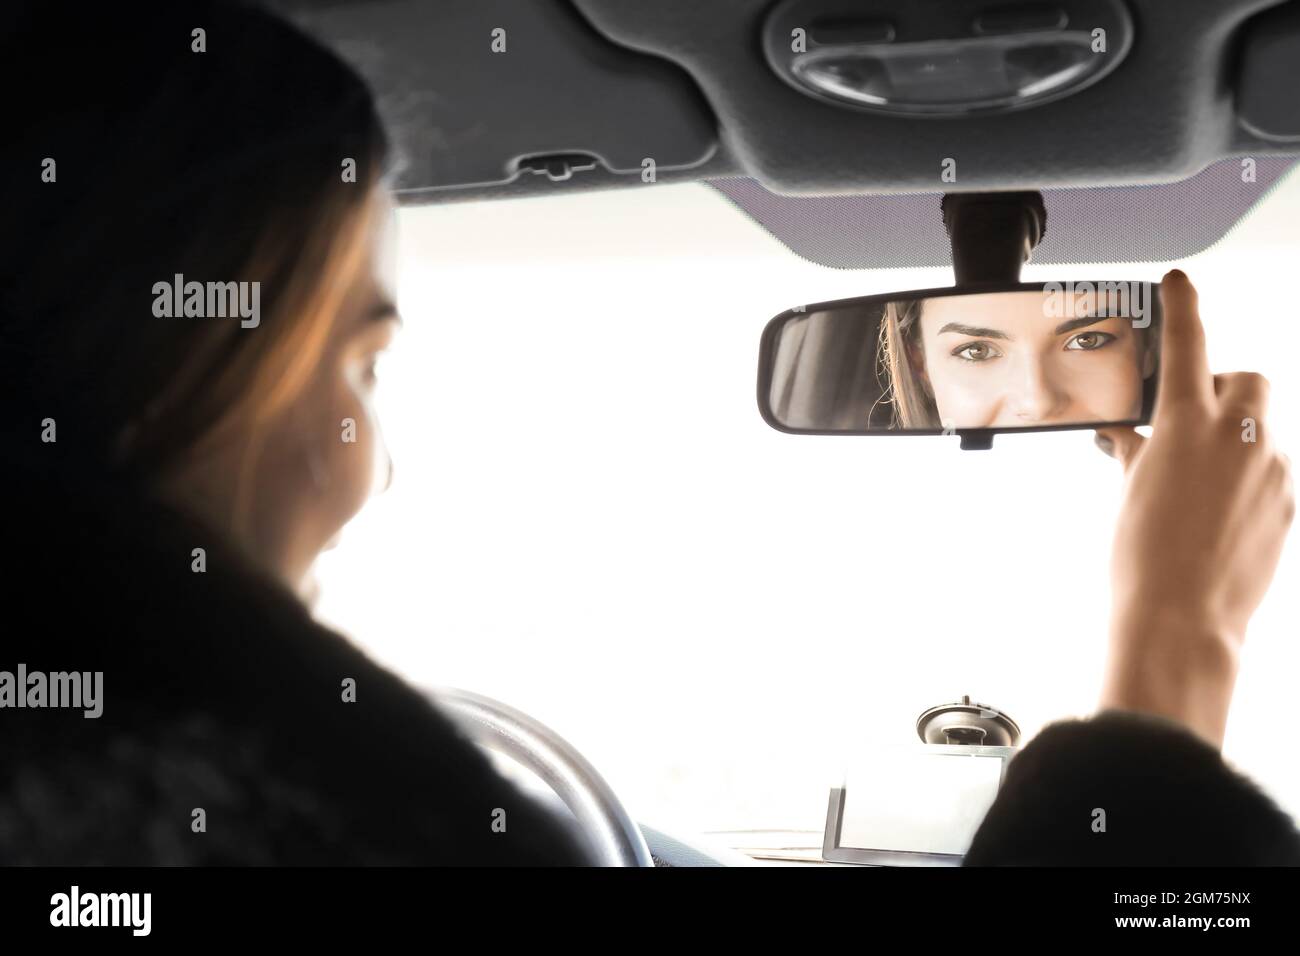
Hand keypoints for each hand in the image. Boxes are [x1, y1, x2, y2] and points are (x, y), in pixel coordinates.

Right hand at [1094, 270, 1293, 746]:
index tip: (1179, 283)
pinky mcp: (1289, 507)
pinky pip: (1270, 474)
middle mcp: (1240, 438)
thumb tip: (1131, 440)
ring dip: (1232, 444)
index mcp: (1188, 425)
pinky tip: (1215, 520)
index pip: (1188, 345)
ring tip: (1195, 490)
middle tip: (1189, 421)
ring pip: (1261, 432)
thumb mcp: (1126, 496)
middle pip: (1247, 382)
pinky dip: (1246, 483)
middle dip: (1222, 390)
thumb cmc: (1141, 562)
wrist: (1181, 622)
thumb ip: (1134, 454)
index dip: (1183, 306)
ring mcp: (1273, 472)